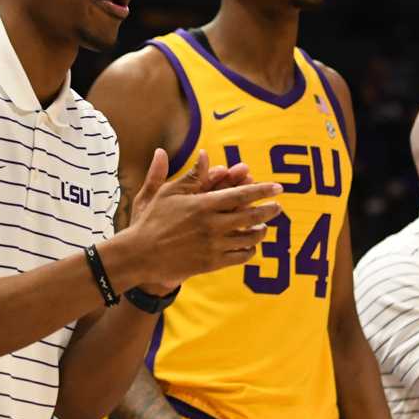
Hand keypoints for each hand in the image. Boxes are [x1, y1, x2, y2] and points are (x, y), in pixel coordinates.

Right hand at [116, 148, 281, 292]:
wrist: (140, 255)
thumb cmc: (151, 220)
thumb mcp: (166, 193)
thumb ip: (190, 176)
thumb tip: (204, 155)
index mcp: (203, 205)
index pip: (241, 195)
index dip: (262, 190)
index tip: (278, 188)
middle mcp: (212, 225)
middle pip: (251, 216)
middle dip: (269, 211)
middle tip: (278, 207)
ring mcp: (213, 246)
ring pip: (249, 238)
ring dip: (261, 231)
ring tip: (264, 227)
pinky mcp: (211, 263)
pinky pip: (239, 257)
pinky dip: (249, 250)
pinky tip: (250, 246)